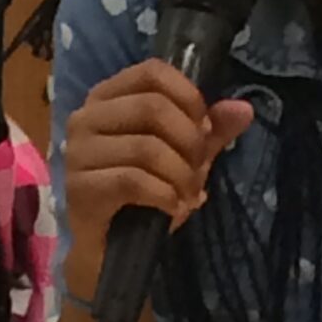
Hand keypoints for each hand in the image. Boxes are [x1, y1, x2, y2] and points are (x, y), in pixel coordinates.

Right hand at [61, 60, 253, 298]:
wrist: (110, 249)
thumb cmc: (144, 194)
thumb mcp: (183, 157)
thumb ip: (210, 131)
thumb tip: (244, 108)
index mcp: (108, 98)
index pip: (152, 72)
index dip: (188, 96)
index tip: (204, 128)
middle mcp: (86, 117)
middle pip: (152, 106)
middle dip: (190, 141)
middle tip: (199, 169)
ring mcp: (77, 152)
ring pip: (145, 147)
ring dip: (180, 175)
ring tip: (188, 195)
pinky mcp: (79, 188)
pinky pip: (132, 180)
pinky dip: (164, 195)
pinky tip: (173, 209)